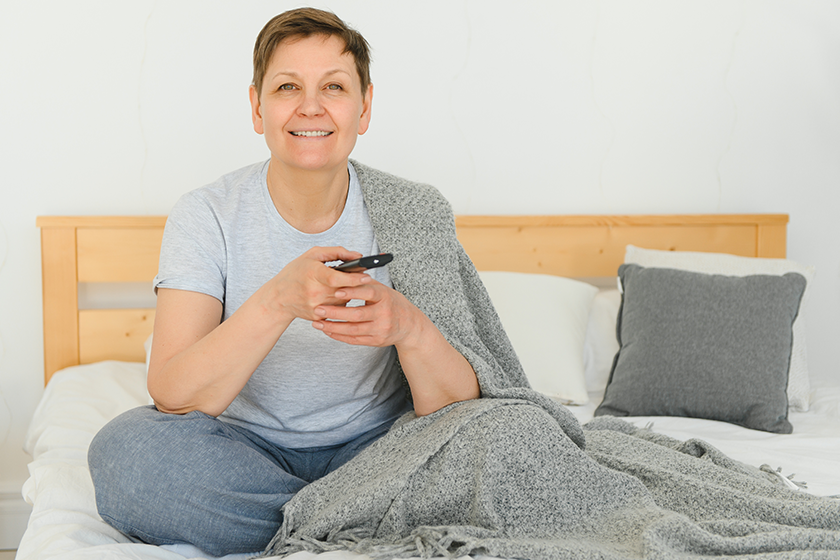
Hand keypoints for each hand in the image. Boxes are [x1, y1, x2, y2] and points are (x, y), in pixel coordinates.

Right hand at [258, 246, 372, 322]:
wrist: (278, 298)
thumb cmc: (295, 273)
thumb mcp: (312, 255)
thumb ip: (336, 252)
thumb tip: (358, 256)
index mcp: (313, 274)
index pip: (337, 278)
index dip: (353, 278)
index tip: (367, 276)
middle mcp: (314, 292)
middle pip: (344, 290)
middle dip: (355, 284)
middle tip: (362, 278)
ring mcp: (317, 307)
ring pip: (344, 300)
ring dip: (348, 293)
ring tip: (341, 285)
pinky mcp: (319, 317)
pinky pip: (338, 309)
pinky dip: (340, 302)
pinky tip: (333, 295)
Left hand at [311, 279, 425, 348]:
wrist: (409, 325)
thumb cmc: (391, 303)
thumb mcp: (383, 290)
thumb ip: (364, 283)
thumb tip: (343, 271)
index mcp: (385, 296)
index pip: (368, 293)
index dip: (353, 292)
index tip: (336, 290)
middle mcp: (384, 314)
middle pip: (357, 315)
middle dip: (336, 312)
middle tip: (318, 309)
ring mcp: (381, 329)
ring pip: (353, 330)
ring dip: (333, 326)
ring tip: (317, 322)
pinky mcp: (377, 341)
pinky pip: (355, 340)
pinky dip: (339, 336)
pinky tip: (328, 331)